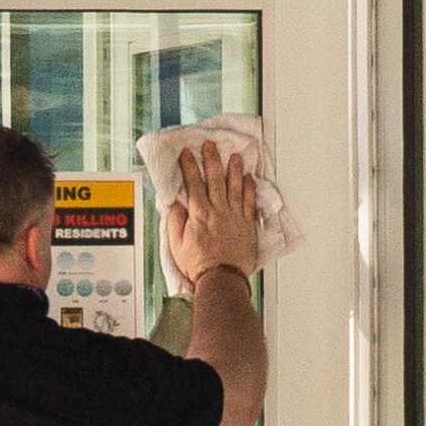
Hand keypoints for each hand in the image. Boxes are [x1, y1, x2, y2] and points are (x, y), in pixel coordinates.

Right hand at [164, 141, 261, 294]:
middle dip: (212, 159)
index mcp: (199, 214)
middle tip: (211, 145)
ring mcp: (234, 217)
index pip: (193, 183)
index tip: (187, 153)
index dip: (189, 166)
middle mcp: (218, 211)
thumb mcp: (176, 244)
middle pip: (215, 179)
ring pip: (234, 186)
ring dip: (234, 169)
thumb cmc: (199, 265)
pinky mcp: (247, 225)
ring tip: (234, 156)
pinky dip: (249, 189)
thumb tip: (176, 205)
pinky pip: (249, 202)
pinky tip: (249, 179)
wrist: (221, 279)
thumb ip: (176, 222)